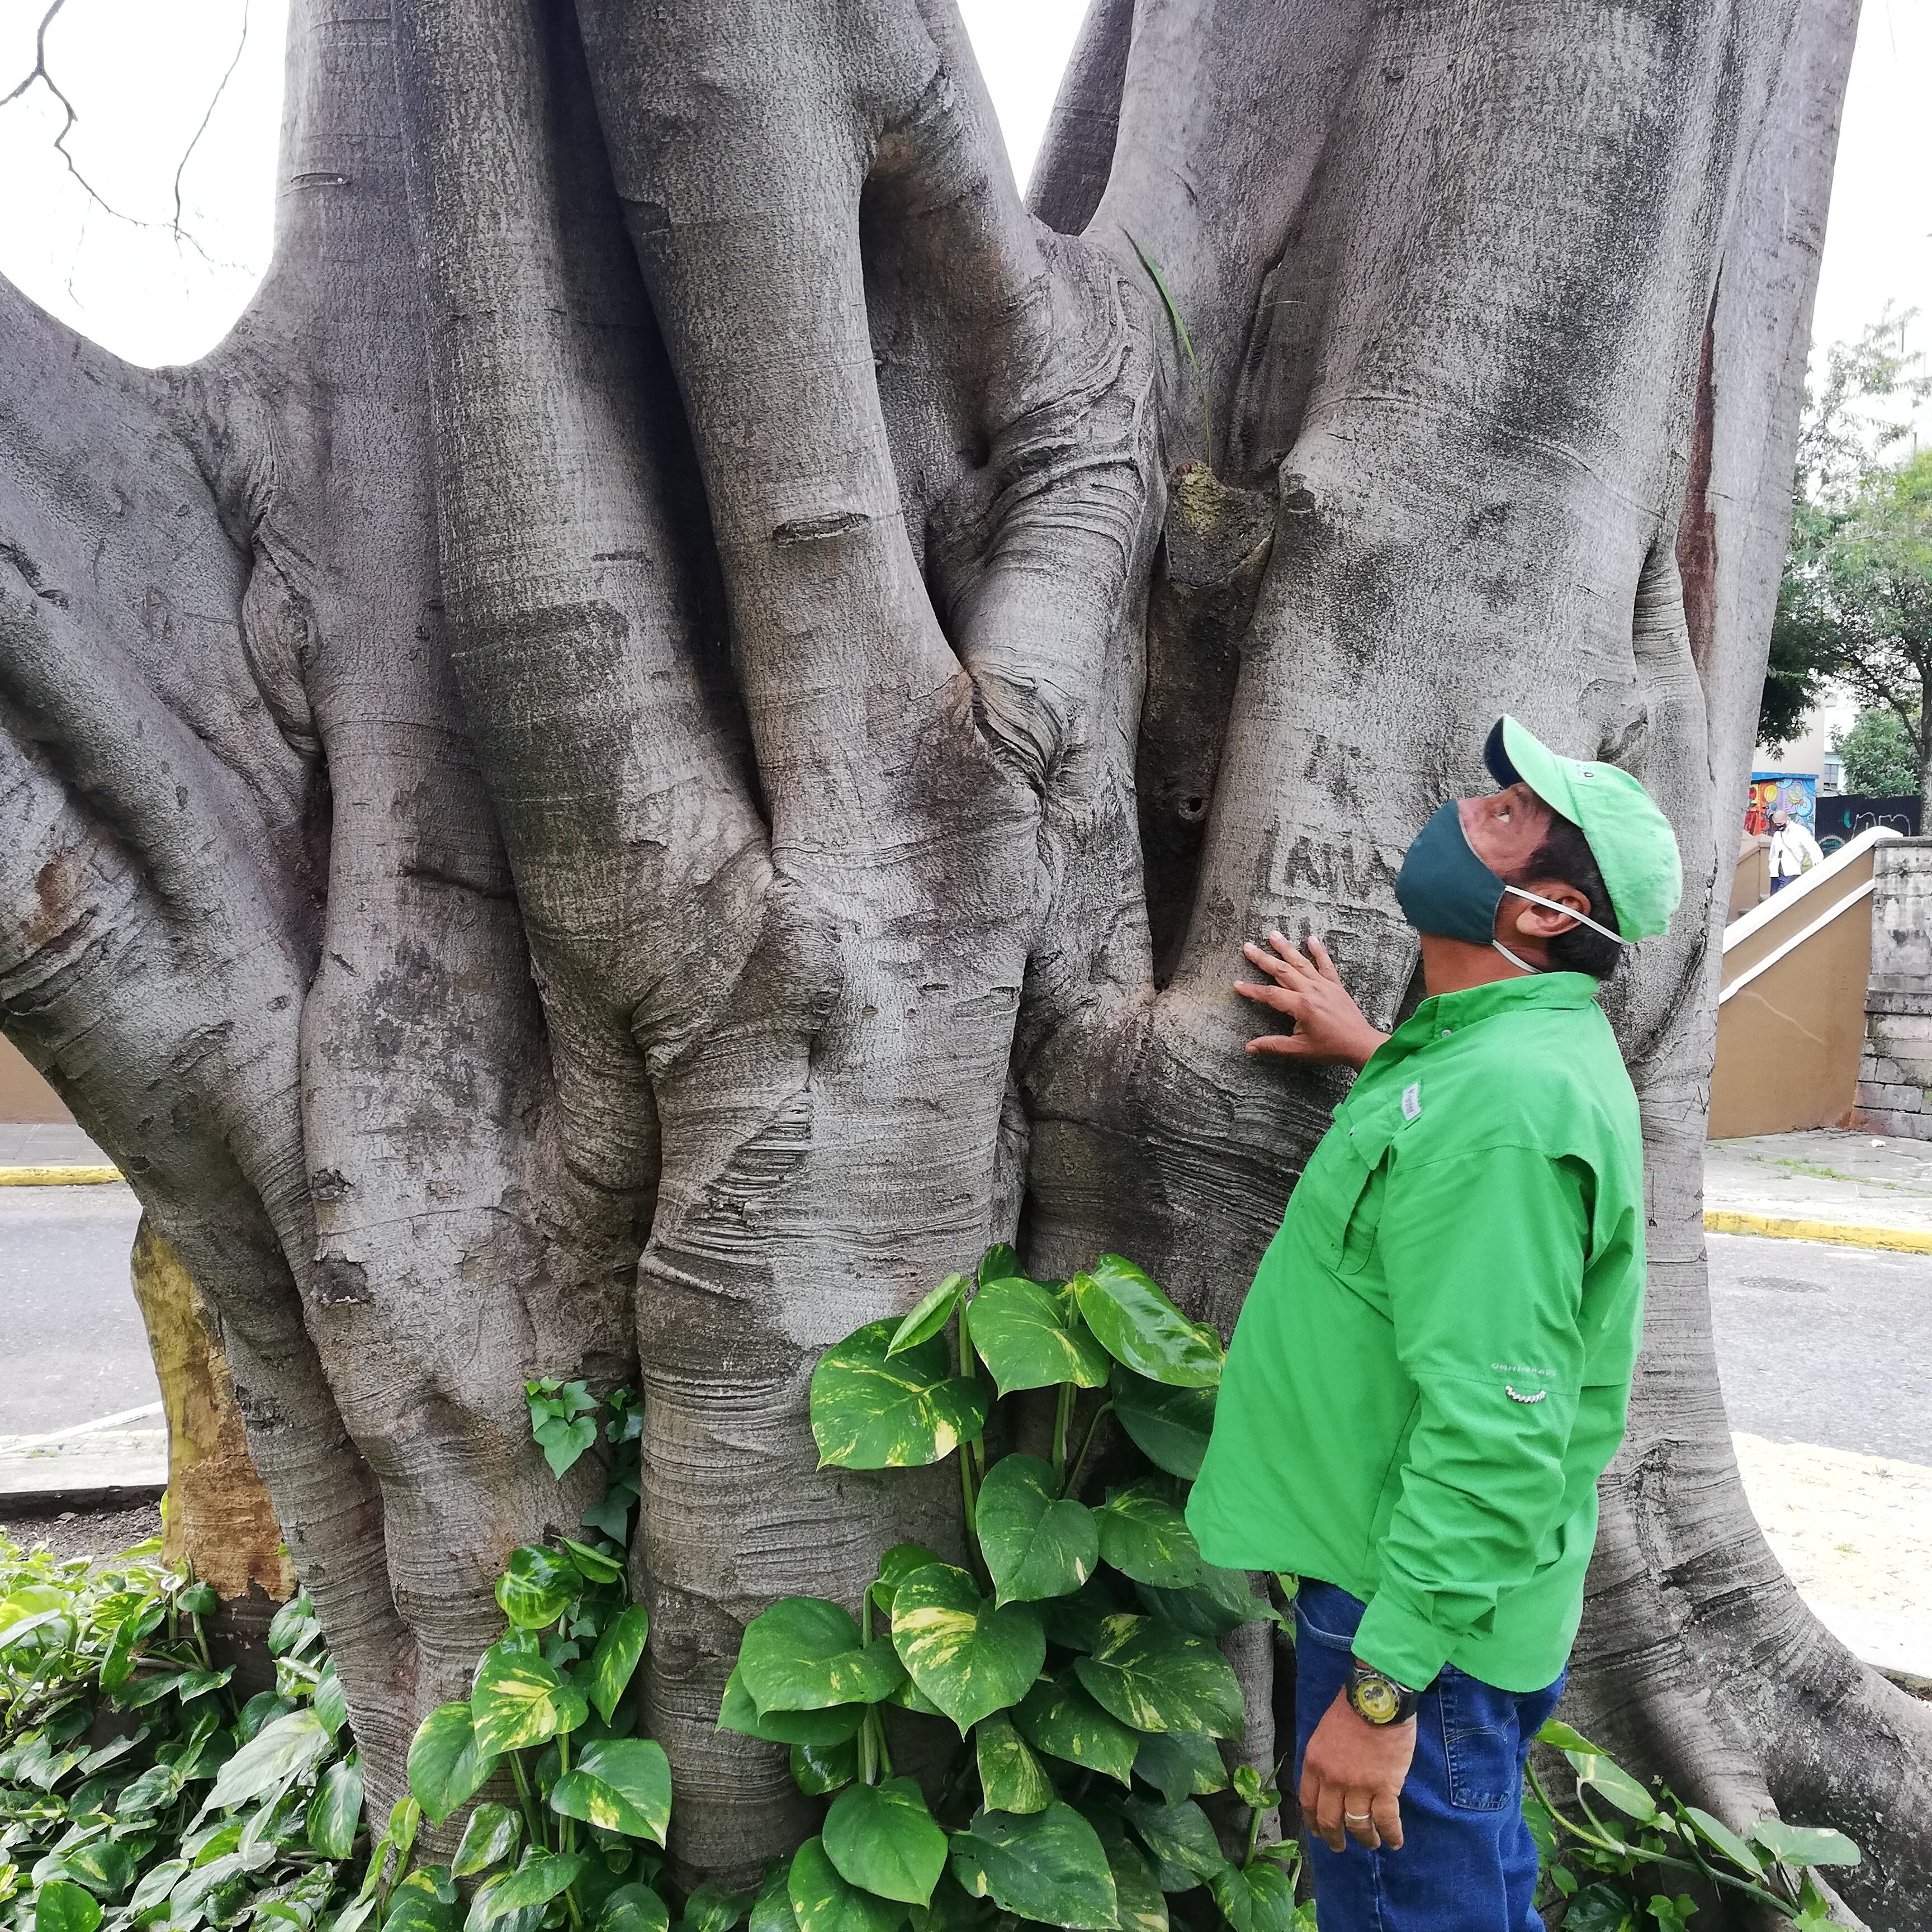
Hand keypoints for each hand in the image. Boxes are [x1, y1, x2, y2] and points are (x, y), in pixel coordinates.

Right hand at [1234, 931, 1387, 1069]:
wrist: (1360, 1044)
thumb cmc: (1331, 1048)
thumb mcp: (1299, 1050)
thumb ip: (1273, 1046)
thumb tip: (1249, 1047)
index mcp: (1301, 1006)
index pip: (1270, 994)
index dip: (1252, 990)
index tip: (1237, 984)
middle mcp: (1311, 990)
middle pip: (1282, 971)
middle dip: (1263, 958)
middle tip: (1248, 947)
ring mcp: (1324, 985)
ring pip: (1300, 962)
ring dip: (1285, 947)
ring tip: (1272, 935)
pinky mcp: (1335, 985)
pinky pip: (1326, 964)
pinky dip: (1319, 950)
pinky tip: (1311, 938)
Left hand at [1298, 1687, 1414, 1852]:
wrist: (1376, 1697)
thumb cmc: (1351, 1709)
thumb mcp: (1324, 1733)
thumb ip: (1324, 1759)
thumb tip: (1327, 1781)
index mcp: (1315, 1763)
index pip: (1309, 1802)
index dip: (1314, 1822)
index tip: (1319, 1832)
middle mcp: (1332, 1779)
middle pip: (1330, 1819)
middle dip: (1334, 1837)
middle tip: (1340, 1846)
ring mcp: (1358, 1785)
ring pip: (1357, 1825)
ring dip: (1365, 1839)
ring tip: (1371, 1844)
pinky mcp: (1384, 1787)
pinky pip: (1386, 1820)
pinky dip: (1391, 1835)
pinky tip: (1394, 1842)